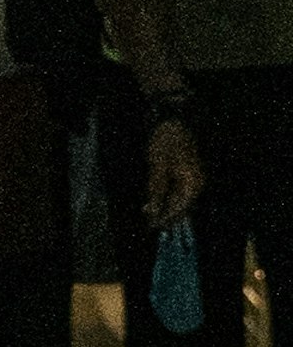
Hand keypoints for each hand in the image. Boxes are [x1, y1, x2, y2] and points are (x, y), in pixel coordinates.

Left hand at [145, 111, 204, 231]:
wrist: (173, 120)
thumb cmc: (165, 142)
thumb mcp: (157, 167)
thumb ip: (156, 191)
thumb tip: (153, 211)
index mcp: (192, 184)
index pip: (180, 209)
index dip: (166, 219)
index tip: (153, 226)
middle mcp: (197, 184)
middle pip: (182, 207)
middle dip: (165, 215)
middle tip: (150, 223)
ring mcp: (194, 179)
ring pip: (180, 200)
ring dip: (166, 206)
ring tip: (150, 211)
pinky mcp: (188, 174)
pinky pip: (179, 191)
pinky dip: (168, 196)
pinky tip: (157, 199)